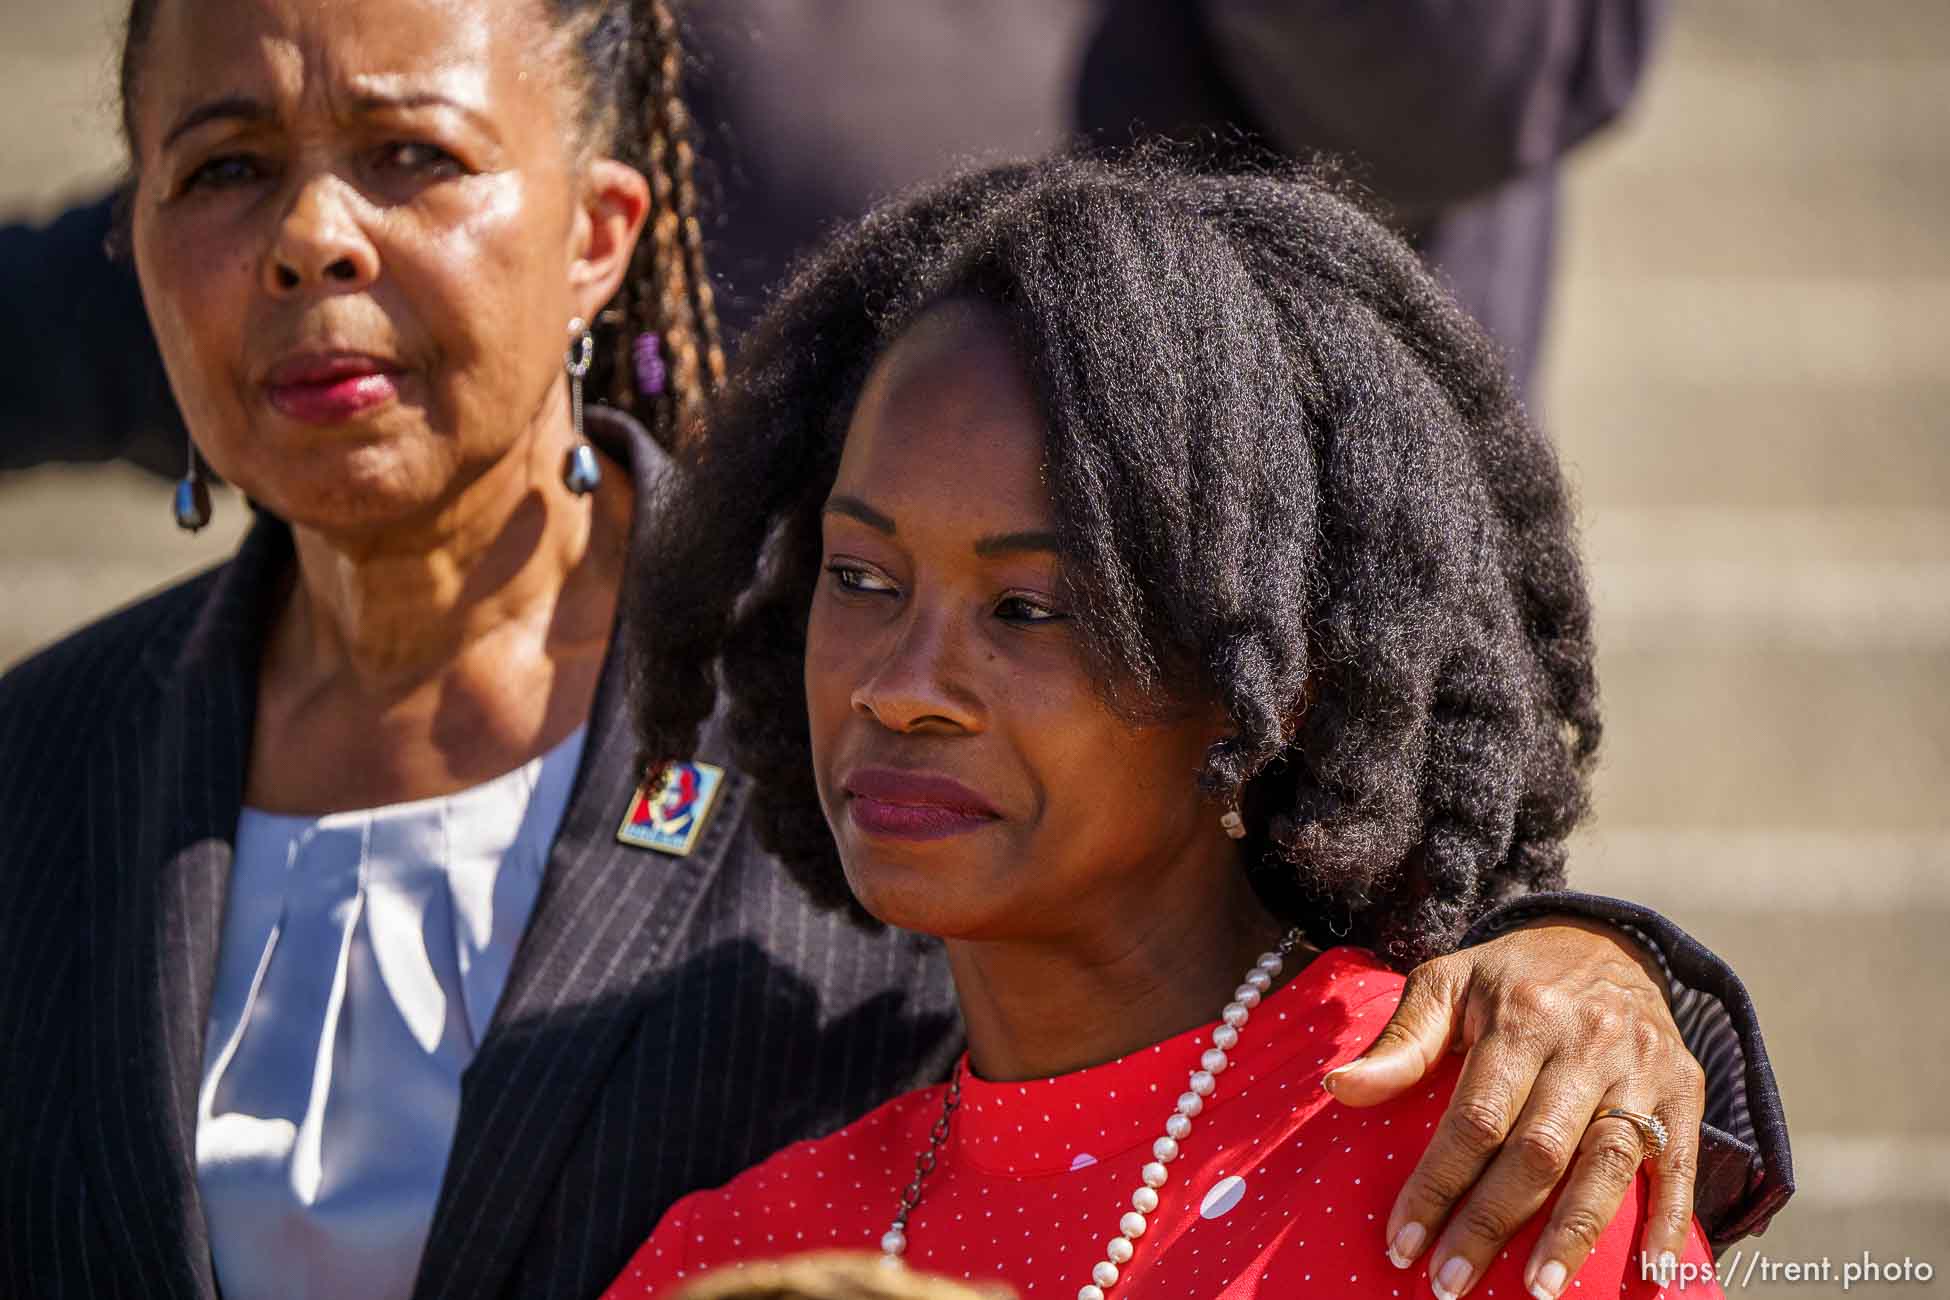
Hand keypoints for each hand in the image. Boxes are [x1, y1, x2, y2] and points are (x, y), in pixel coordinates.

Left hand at [1322, 918, 1703, 1299]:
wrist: (1607, 940)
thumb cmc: (1512, 977)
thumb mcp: (1448, 983)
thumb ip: (1401, 1040)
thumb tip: (1340, 1087)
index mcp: (1522, 1017)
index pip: (1474, 1117)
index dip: (1437, 1185)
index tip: (1402, 1243)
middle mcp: (1586, 1043)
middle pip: (1538, 1151)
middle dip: (1490, 1224)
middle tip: (1448, 1284)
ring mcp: (1642, 1068)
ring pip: (1609, 1162)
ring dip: (1574, 1235)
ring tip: (1538, 1293)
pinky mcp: (1686, 1089)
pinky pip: (1681, 1163)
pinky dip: (1670, 1223)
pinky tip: (1649, 1276)